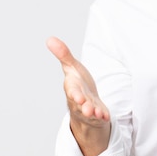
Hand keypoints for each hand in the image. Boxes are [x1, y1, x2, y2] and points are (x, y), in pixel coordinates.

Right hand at [47, 36, 110, 155]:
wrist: (85, 101)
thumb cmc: (78, 83)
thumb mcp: (72, 67)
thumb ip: (63, 54)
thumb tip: (50, 39)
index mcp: (72, 88)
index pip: (72, 91)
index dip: (75, 94)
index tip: (78, 96)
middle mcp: (79, 100)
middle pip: (80, 104)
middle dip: (84, 106)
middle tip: (88, 109)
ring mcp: (88, 108)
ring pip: (90, 112)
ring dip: (94, 113)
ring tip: (97, 113)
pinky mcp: (98, 114)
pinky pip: (101, 117)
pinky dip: (103, 116)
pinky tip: (106, 116)